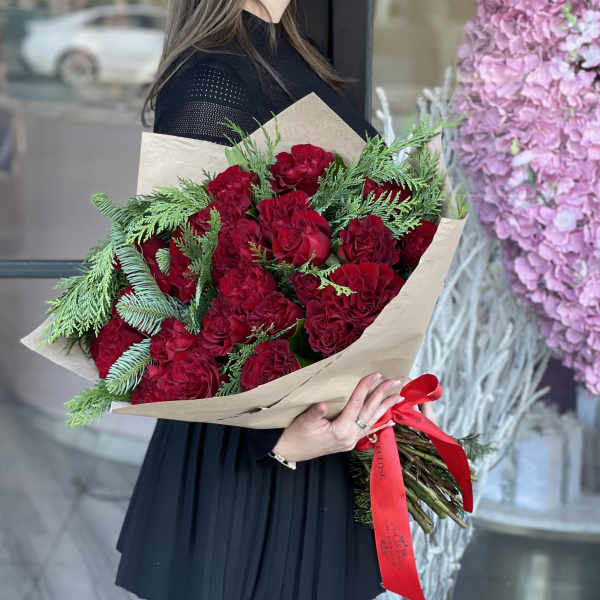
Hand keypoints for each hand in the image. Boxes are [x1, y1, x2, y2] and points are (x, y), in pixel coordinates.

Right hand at [272, 372, 411, 462]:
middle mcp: (349, 437)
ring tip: (398, 397)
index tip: (375, 374)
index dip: (366, 387)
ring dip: (386, 408)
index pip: (357, 404)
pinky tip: (390, 421)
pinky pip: (368, 430)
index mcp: (340, 430)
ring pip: (373, 421)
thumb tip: (324, 405)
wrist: (290, 451)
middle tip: (395, 381)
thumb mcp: (304, 421)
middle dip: (383, 395)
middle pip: (370, 412)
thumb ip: (315, 412)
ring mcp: (351, 440)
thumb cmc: (296, 434)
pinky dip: (380, 424)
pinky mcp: (348, 441)